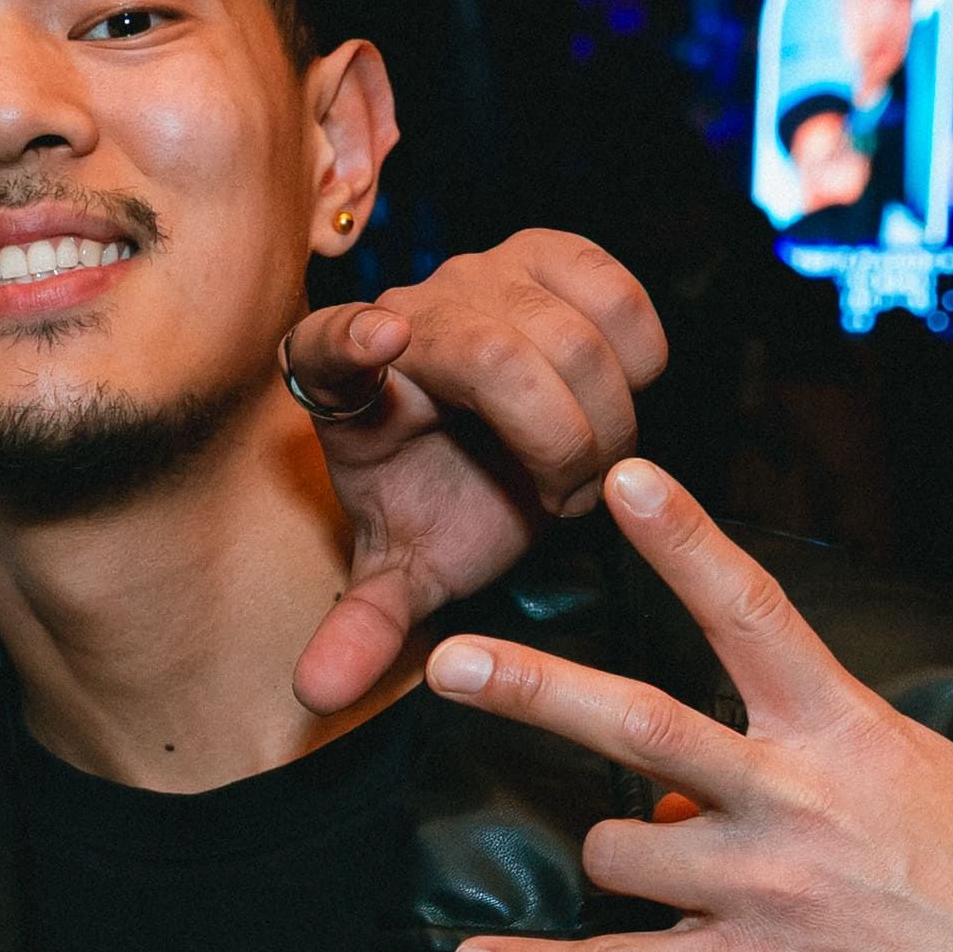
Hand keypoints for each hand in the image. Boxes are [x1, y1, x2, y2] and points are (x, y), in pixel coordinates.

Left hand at [285, 231, 668, 715]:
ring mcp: (477, 272)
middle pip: (496, 355)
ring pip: (569, 330)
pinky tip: (613, 396)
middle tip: (562, 503)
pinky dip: (637, 355)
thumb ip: (361, 627)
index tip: (384, 339)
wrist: (487, 456)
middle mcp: (407, 310)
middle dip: (554, 444)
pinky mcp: (546, 254)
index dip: (351, 337)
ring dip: (601, 418)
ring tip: (582, 467)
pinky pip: (616, 291)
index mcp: (342, 384)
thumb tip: (315, 696)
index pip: (328, 345)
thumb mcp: (402, 573)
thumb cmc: (438, 509)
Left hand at [428, 460, 952, 951]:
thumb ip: (789, 760)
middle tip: (450, 662)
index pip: (755, 611)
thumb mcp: (906, 774)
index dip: (688, 541)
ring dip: (617, 855)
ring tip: (668, 877)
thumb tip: (675, 790)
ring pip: (618, 849)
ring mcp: (762, 888)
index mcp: (840, 729)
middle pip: (642, 724)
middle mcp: (791, 798)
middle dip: (537, 690)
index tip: (626, 479)